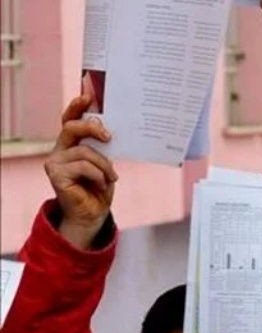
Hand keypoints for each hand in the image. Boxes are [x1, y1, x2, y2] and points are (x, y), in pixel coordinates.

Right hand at [45, 95, 115, 248]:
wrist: (93, 214)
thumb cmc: (100, 187)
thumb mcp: (105, 162)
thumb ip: (103, 146)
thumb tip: (111, 129)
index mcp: (71, 143)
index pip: (70, 119)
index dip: (76, 106)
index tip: (88, 94)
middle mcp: (60, 149)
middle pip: (72, 127)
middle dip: (92, 127)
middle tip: (109, 136)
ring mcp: (55, 162)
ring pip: (84, 151)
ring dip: (104, 164)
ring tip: (112, 177)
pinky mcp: (55, 174)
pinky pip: (83, 166)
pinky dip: (99, 174)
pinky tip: (103, 183)